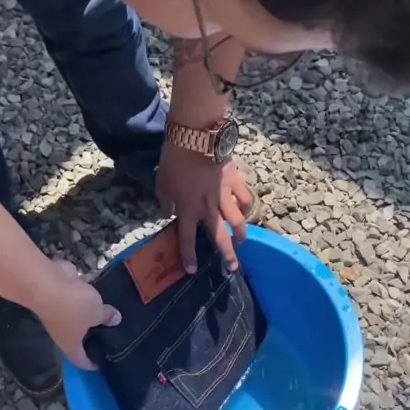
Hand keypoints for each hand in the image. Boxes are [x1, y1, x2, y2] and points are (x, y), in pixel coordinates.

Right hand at [33, 260, 120, 369]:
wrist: (46, 280)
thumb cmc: (72, 305)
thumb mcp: (96, 313)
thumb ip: (107, 317)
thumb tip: (115, 320)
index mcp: (70, 344)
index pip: (81, 361)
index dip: (92, 365)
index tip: (104, 363)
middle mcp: (62, 330)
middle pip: (81, 337)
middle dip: (96, 333)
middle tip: (115, 330)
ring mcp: (59, 310)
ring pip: (79, 313)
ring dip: (92, 309)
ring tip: (113, 307)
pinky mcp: (60, 292)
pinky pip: (77, 292)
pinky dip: (87, 289)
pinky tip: (104, 284)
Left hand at [157, 142, 253, 272]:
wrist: (196, 139)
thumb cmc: (174, 162)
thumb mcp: (162, 185)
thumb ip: (167, 203)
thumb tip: (170, 213)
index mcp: (188, 210)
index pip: (187, 239)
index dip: (189, 257)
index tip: (192, 270)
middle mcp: (208, 208)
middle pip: (220, 236)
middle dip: (227, 254)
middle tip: (232, 267)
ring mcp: (225, 196)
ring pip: (238, 220)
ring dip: (241, 233)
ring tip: (242, 240)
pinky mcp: (235, 182)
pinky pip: (245, 198)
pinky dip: (247, 206)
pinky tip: (247, 210)